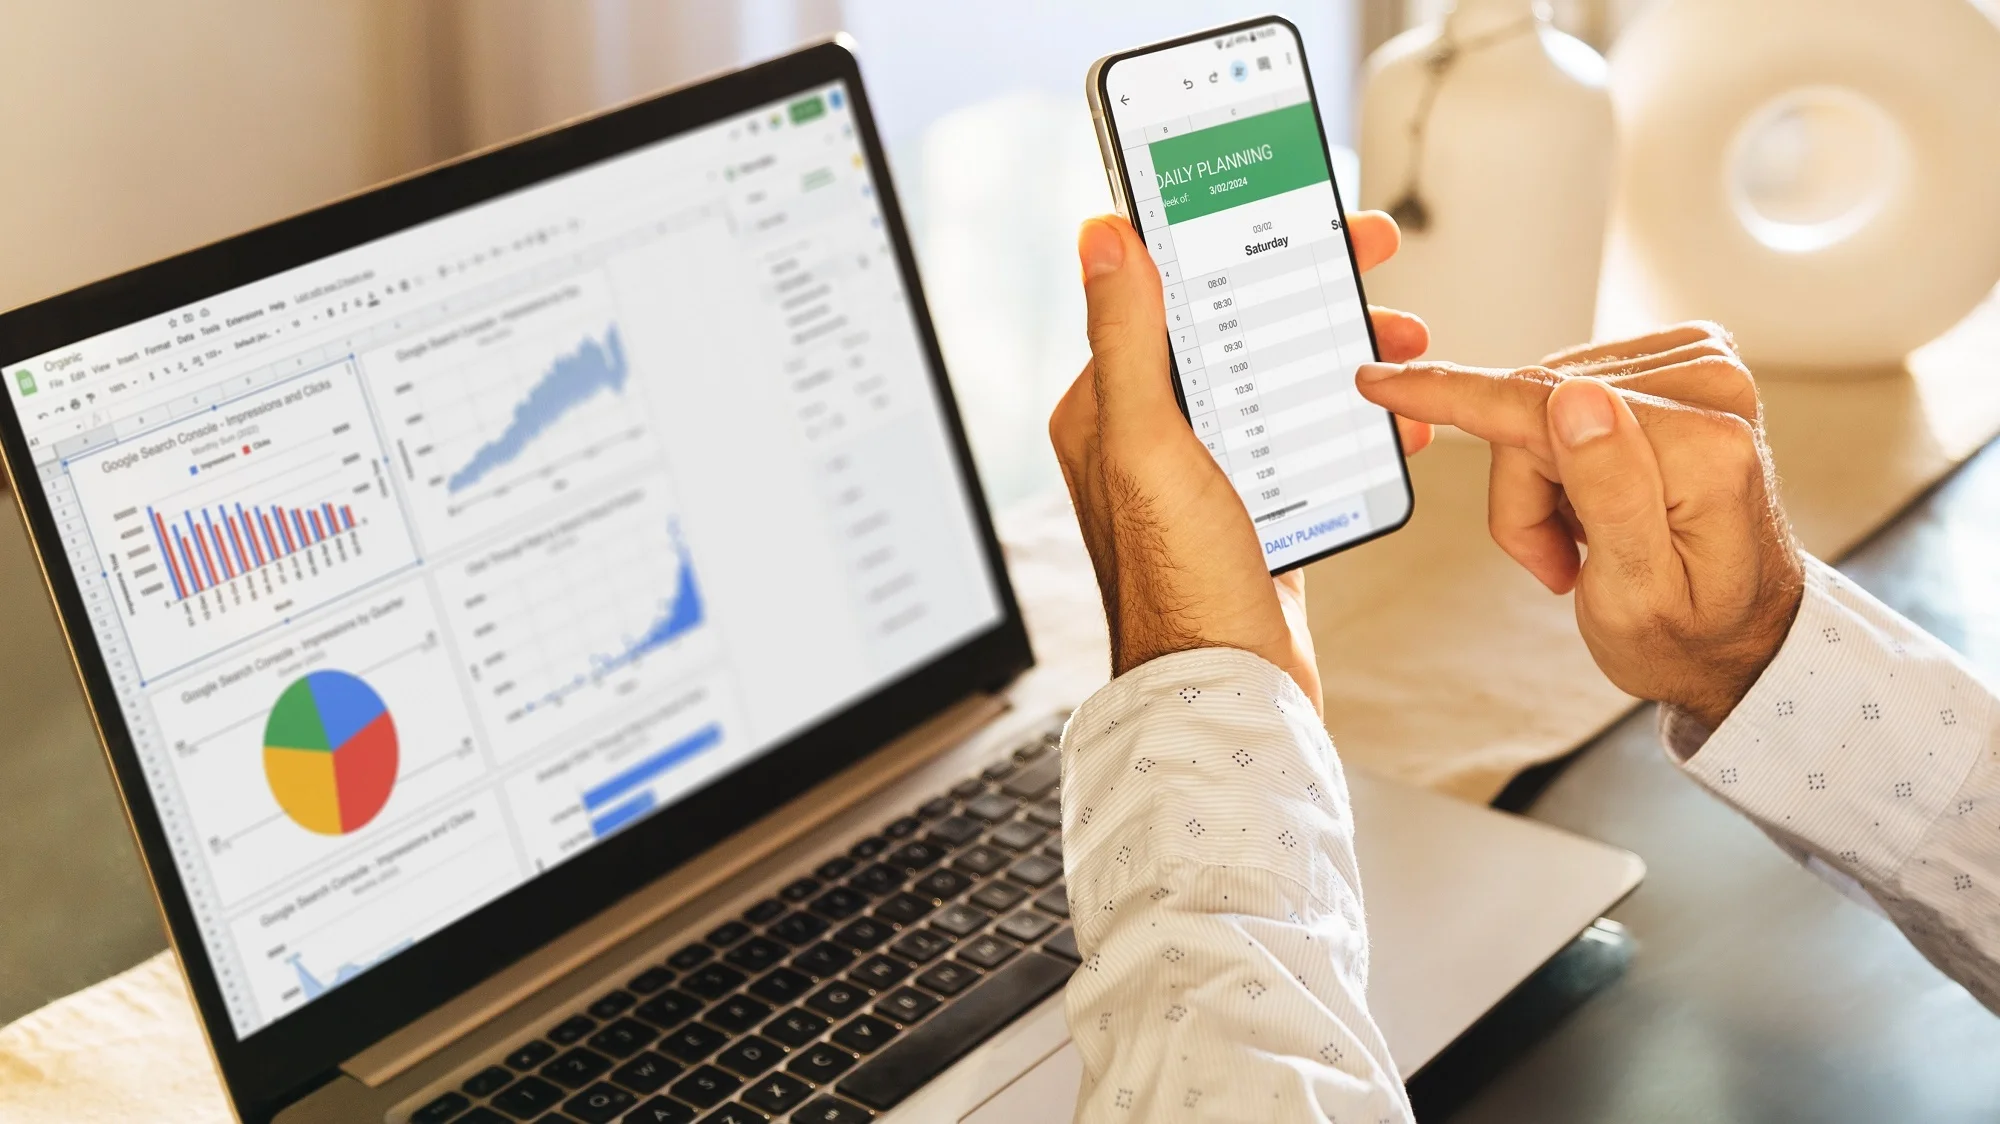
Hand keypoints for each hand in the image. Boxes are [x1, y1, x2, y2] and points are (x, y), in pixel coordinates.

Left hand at [1050, 211, 1430, 710]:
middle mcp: (1149, 437)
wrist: (1230, 692)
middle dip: (1306, 292)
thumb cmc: (1180, 580)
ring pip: (1277, 380)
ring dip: (1340, 352)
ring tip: (1402, 343)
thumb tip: (1101, 236)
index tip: (1295, 211)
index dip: (1231, 242)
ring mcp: (1205, 474)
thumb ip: (1127, 337)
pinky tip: (1398, 420)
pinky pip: (1308, 441)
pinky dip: (1352, 421)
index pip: (1166, 292)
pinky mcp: (1255, 510)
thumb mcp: (1148, 442)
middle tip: (1372, 262)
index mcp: (1106, 410)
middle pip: (1232, 329)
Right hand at [1354, 322, 1805, 726]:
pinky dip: (1560, 452)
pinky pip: (1569, 392)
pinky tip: (1594, 498)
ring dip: (1539, 476)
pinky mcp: (1684, 367)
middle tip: (1556, 559)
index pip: (1545, 407)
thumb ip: (1611, 492)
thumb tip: (1573, 398)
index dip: (1456, 397)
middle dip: (1522, 487)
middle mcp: (1714, 389)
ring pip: (1543, 400)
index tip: (1382, 382)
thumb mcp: (1637, 595)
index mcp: (1706, 447)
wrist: (1740, 635)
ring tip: (1580, 540)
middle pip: (1536, 406)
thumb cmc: (1689, 632)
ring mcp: (1702, 370)